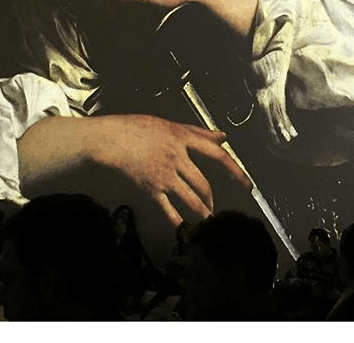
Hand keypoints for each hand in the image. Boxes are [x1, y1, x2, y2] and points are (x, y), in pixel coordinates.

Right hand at [89, 114, 251, 226]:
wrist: (106, 140)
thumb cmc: (132, 129)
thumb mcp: (166, 124)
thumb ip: (196, 132)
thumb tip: (221, 136)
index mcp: (182, 138)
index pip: (217, 155)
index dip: (235, 171)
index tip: (246, 184)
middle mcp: (177, 157)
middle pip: (204, 184)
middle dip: (212, 200)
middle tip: (216, 209)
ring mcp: (164, 174)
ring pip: (191, 199)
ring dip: (202, 213)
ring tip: (206, 222)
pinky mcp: (150, 188)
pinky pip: (169, 209)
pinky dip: (178, 221)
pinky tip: (183, 229)